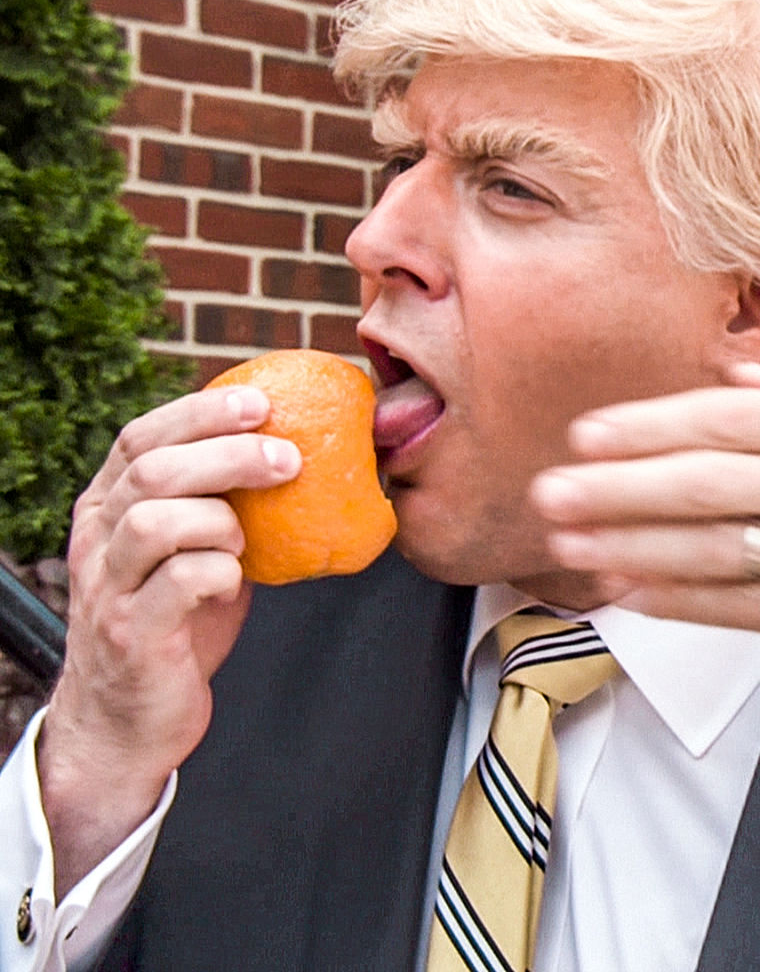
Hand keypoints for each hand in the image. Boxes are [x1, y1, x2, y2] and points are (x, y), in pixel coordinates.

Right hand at [38, 386, 299, 895]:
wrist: (128, 719)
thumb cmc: (175, 626)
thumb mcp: (192, 553)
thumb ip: (220, 508)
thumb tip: (301, 457)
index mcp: (107, 508)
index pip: (140, 438)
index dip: (199, 413)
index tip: (262, 401)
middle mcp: (98, 539)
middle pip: (153, 471)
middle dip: (228, 454)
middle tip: (289, 458)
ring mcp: (109, 587)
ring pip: (155, 519)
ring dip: (221, 519)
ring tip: (248, 541)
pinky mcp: (132, 632)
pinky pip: (178, 581)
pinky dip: (219, 572)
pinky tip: (235, 583)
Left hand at [530, 360, 759, 722]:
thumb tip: (730, 373)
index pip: (730, 420)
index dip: (650, 427)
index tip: (589, 434)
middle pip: (710, 484)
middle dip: (619, 488)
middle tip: (551, 492)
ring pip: (720, 551)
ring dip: (636, 549)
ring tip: (573, 546)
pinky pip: (748, 611)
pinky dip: (683, 603)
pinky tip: (634, 593)